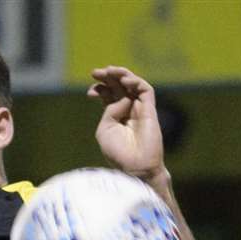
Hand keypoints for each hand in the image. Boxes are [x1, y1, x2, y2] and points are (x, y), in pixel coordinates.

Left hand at [89, 66, 166, 181]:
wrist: (136, 167)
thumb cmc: (118, 153)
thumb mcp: (105, 129)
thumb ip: (109, 110)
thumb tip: (121, 98)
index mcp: (116, 117)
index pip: (109, 95)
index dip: (100, 89)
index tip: (90, 93)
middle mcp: (128, 111)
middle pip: (119, 86)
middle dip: (108, 77)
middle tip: (96, 72)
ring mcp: (140, 110)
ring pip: (133, 84)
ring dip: (121, 74)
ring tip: (110, 71)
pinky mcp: (151, 111)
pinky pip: (146, 90)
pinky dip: (135, 81)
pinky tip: (125, 80)